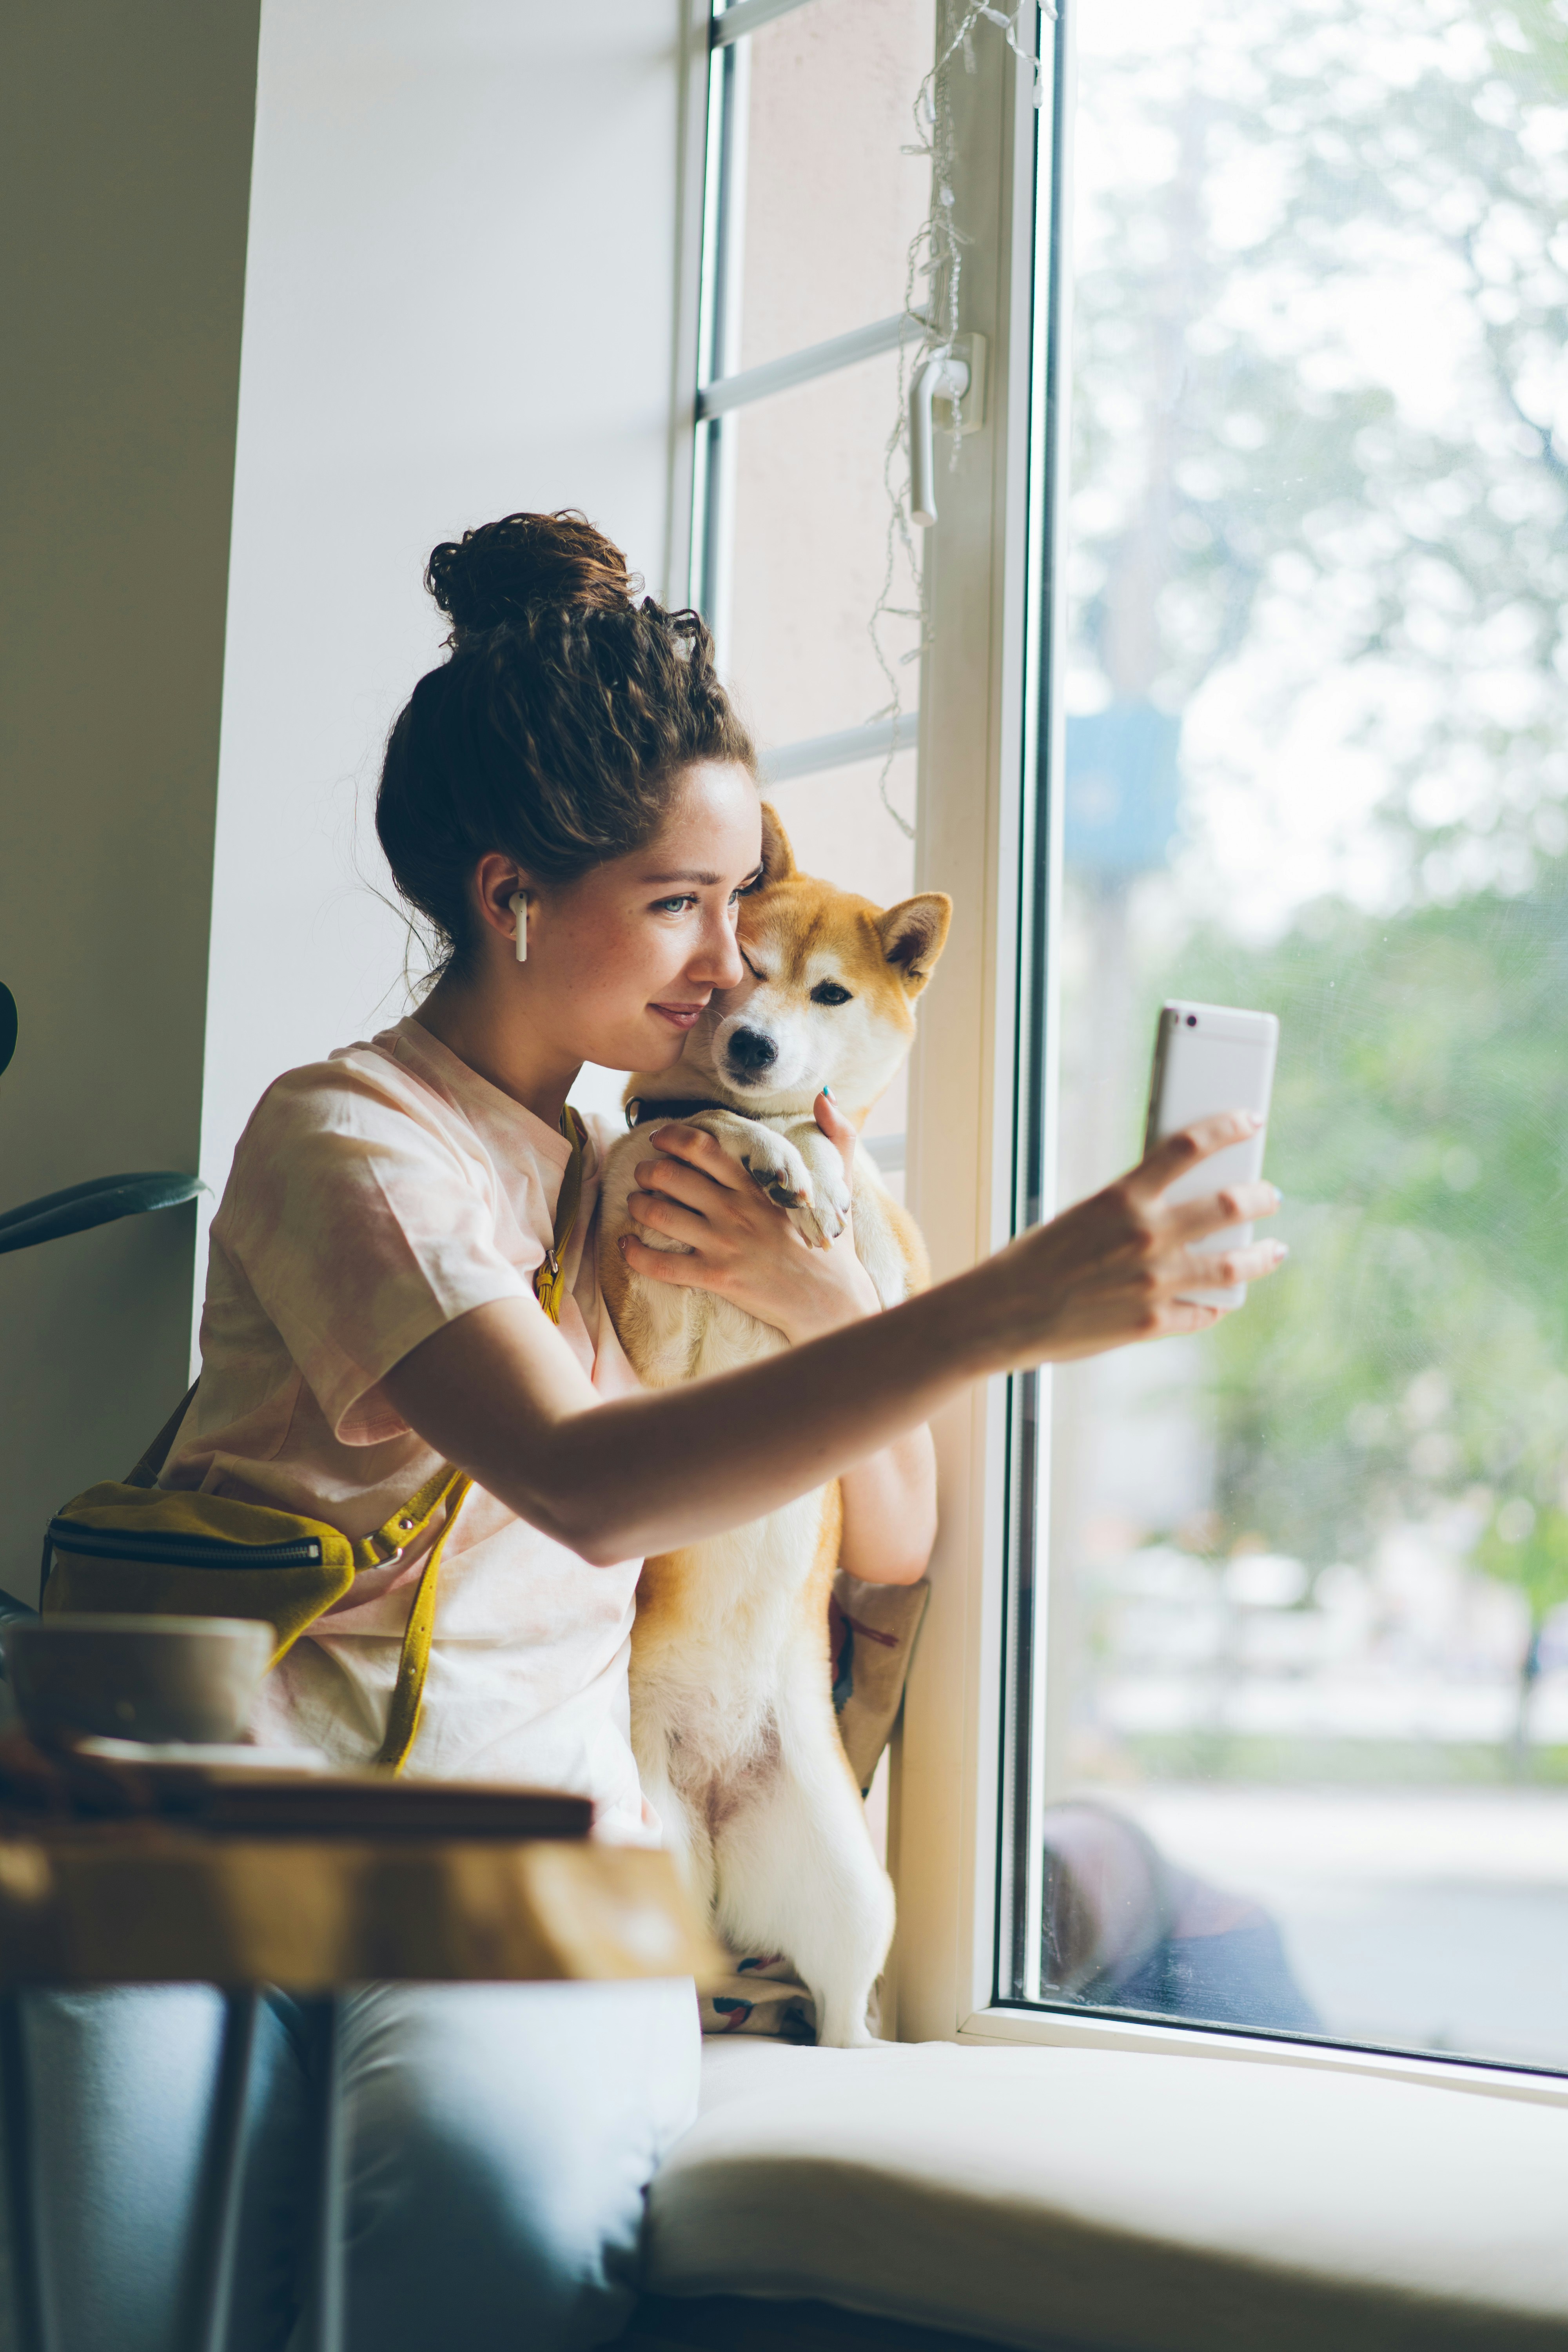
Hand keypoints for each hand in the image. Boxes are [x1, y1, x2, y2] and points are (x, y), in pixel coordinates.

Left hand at [620, 1096, 880, 1342]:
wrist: (832, 1300)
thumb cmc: (832, 1243)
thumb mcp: (842, 1182)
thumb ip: (838, 1134)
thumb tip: (826, 1096)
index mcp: (759, 1184)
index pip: (703, 1147)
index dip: (672, 1137)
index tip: (659, 1138)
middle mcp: (736, 1209)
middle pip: (670, 1176)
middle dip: (647, 1170)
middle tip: (643, 1173)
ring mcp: (724, 1244)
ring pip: (660, 1214)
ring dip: (638, 1204)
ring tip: (636, 1202)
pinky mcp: (716, 1277)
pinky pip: (662, 1264)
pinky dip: (635, 1254)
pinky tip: (625, 1246)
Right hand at [977, 1111, 1286, 1368]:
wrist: (1002, 1315)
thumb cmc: (1034, 1261)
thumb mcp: (1083, 1216)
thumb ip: (1131, 1210)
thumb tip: (1174, 1206)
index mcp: (1122, 1198)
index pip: (1188, 1146)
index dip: (1227, 1128)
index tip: (1250, 1121)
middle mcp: (1146, 1236)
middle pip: (1228, 1205)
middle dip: (1259, 1197)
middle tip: (1269, 1195)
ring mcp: (1155, 1282)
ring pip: (1231, 1265)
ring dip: (1260, 1255)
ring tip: (1273, 1250)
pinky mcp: (1153, 1322)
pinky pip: (1201, 1313)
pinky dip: (1214, 1306)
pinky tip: (1220, 1302)